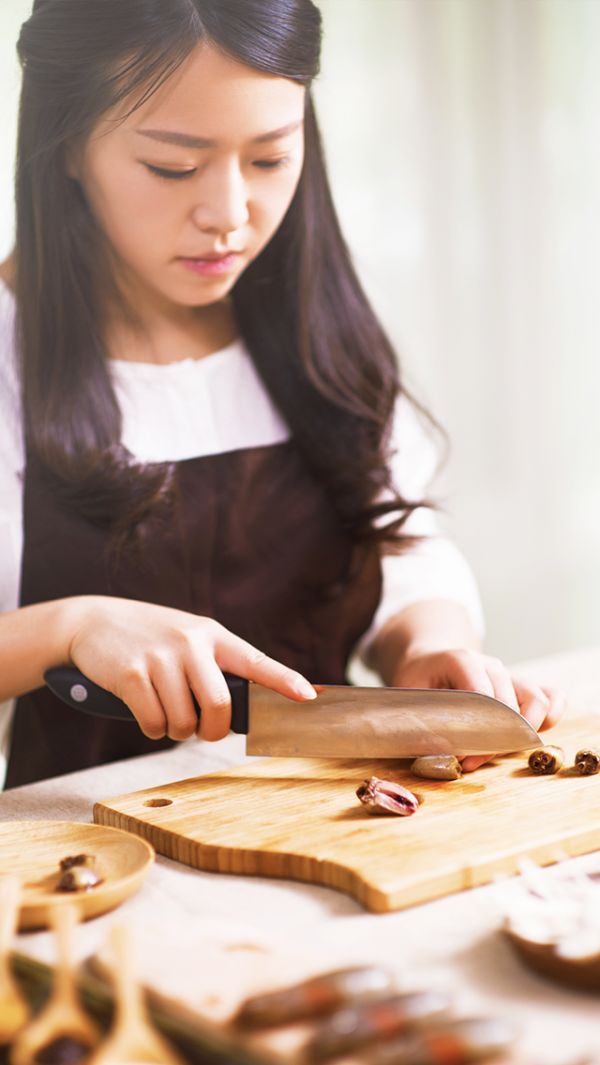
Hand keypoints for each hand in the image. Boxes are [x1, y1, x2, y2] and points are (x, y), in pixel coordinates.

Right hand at [65, 596, 315, 742]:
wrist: (92, 621)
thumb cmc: (148, 636)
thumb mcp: (187, 637)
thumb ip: (214, 664)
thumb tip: (244, 707)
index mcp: (213, 635)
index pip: (256, 661)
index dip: (284, 681)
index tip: (308, 697)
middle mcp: (191, 643)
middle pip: (220, 706)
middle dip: (212, 730)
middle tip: (200, 729)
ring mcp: (161, 657)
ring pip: (184, 722)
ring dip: (176, 731)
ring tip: (166, 713)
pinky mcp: (132, 674)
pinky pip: (154, 723)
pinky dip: (152, 728)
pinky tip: (144, 711)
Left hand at [391, 648, 566, 771]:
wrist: (427, 661)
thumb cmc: (417, 681)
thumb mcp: (409, 695)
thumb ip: (424, 720)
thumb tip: (444, 754)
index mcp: (463, 661)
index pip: (485, 698)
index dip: (479, 731)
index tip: (464, 756)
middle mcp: (491, 665)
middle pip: (511, 705)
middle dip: (496, 740)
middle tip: (472, 762)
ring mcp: (509, 675)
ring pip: (538, 700)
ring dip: (524, 732)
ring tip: (498, 752)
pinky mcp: (521, 686)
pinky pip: (550, 697)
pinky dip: (551, 715)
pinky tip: (536, 734)